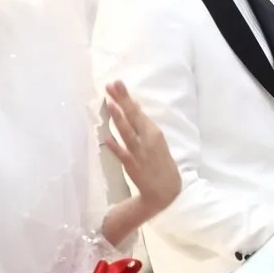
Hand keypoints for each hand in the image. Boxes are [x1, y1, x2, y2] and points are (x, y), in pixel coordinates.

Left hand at [104, 81, 180, 214]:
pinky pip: (122, 154)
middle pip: (133, 117)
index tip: (116, 83)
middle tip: (112, 85)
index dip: (126, 97)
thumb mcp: (156, 139)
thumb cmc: (160, 161)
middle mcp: (148, 139)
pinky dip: (116, 146)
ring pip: (128, 133)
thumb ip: (143, 123)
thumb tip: (134, 104)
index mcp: (154, 132)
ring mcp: (140, 152)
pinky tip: (107, 138)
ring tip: (110, 104)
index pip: (138, 111)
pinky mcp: (132, 166)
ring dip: (119, 119)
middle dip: (122, 100)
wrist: (166, 189)